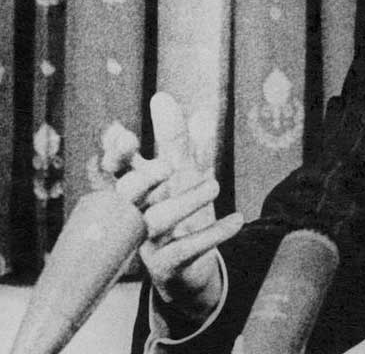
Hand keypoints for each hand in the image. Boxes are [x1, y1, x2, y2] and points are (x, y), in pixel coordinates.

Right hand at [110, 93, 243, 326]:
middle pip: (126, 196)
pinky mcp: (167, 267)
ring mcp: (148, 243)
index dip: (116, 154)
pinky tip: (238, 219)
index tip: (122, 132)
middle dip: (142, 178)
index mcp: (139, 190)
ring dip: (186, 200)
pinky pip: (186, 250)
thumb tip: (189, 106)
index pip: (118, 170)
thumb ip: (186, 143)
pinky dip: (213, 233)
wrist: (191, 270)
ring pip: (156, 222)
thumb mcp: (187, 176)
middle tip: (167, 166)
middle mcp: (136, 215)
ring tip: (216, 182)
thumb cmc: (182, 215)